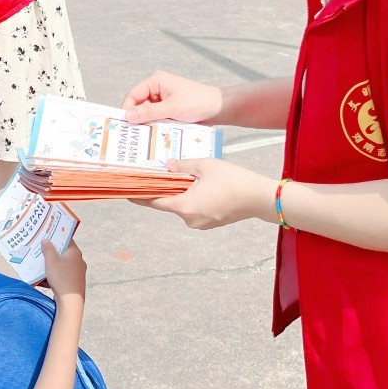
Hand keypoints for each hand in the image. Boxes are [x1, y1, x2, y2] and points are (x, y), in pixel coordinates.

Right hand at [41, 239, 86, 301]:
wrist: (71, 301)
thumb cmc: (61, 278)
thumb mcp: (51, 262)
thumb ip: (48, 249)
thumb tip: (46, 241)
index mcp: (74, 252)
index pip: (66, 239)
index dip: (56, 236)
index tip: (47, 235)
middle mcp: (79, 261)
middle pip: (63, 253)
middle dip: (52, 253)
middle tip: (41, 251)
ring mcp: (78, 272)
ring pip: (62, 265)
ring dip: (52, 266)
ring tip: (40, 266)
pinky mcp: (75, 282)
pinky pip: (63, 275)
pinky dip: (55, 276)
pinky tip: (44, 280)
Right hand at [122, 70, 222, 124]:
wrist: (218, 108)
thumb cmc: (198, 102)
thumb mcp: (171, 108)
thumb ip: (148, 112)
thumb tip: (128, 116)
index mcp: (156, 81)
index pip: (133, 95)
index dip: (127, 109)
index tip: (124, 125)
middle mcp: (157, 89)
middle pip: (139, 105)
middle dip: (137, 118)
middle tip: (133, 133)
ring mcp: (163, 99)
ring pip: (147, 113)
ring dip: (147, 123)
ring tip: (144, 135)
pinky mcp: (168, 109)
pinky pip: (156, 117)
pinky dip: (155, 125)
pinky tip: (155, 133)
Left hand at [141, 158, 274, 230]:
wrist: (260, 197)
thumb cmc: (234, 181)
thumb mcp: (205, 166)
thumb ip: (182, 165)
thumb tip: (168, 166)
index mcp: (184, 206)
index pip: (154, 201)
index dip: (140, 195)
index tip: (127, 192)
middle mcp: (190, 219)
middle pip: (169, 202)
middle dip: (168, 187)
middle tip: (165, 172)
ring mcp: (201, 223)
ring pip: (184, 204)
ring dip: (183, 191)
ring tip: (192, 175)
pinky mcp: (211, 222)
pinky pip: (195, 208)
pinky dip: (194, 197)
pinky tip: (203, 185)